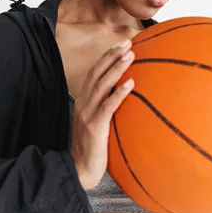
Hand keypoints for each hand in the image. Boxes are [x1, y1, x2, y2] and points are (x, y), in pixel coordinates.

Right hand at [69, 39, 134, 189]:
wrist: (80, 169)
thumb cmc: (93, 147)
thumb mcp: (98, 123)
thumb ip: (107, 108)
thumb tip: (126, 96)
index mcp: (83, 101)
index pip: (94, 72)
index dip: (106, 57)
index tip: (121, 45)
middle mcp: (84, 103)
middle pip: (97, 73)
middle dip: (112, 55)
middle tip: (128, 43)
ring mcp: (88, 114)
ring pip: (102, 84)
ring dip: (117, 68)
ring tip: (131, 55)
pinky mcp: (95, 126)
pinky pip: (108, 106)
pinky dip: (119, 93)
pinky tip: (130, 83)